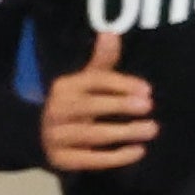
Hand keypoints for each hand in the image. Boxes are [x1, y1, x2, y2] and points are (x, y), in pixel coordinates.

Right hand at [41, 28, 155, 171]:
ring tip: (151, 129)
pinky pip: (91, 159)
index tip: (147, 90)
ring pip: (92, 135)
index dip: (121, 84)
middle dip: (121, 105)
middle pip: (91, 106)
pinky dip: (116, 157)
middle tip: (149, 107)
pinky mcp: (61, 160)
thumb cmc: (75, 105)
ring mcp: (56, 137)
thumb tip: (111, 34)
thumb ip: (102, 61)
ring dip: (124, 132)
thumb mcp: (86, 82)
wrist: (43, 138)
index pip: (94, 81)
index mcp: (63, 87)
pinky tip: (138, 151)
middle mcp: (55, 110)